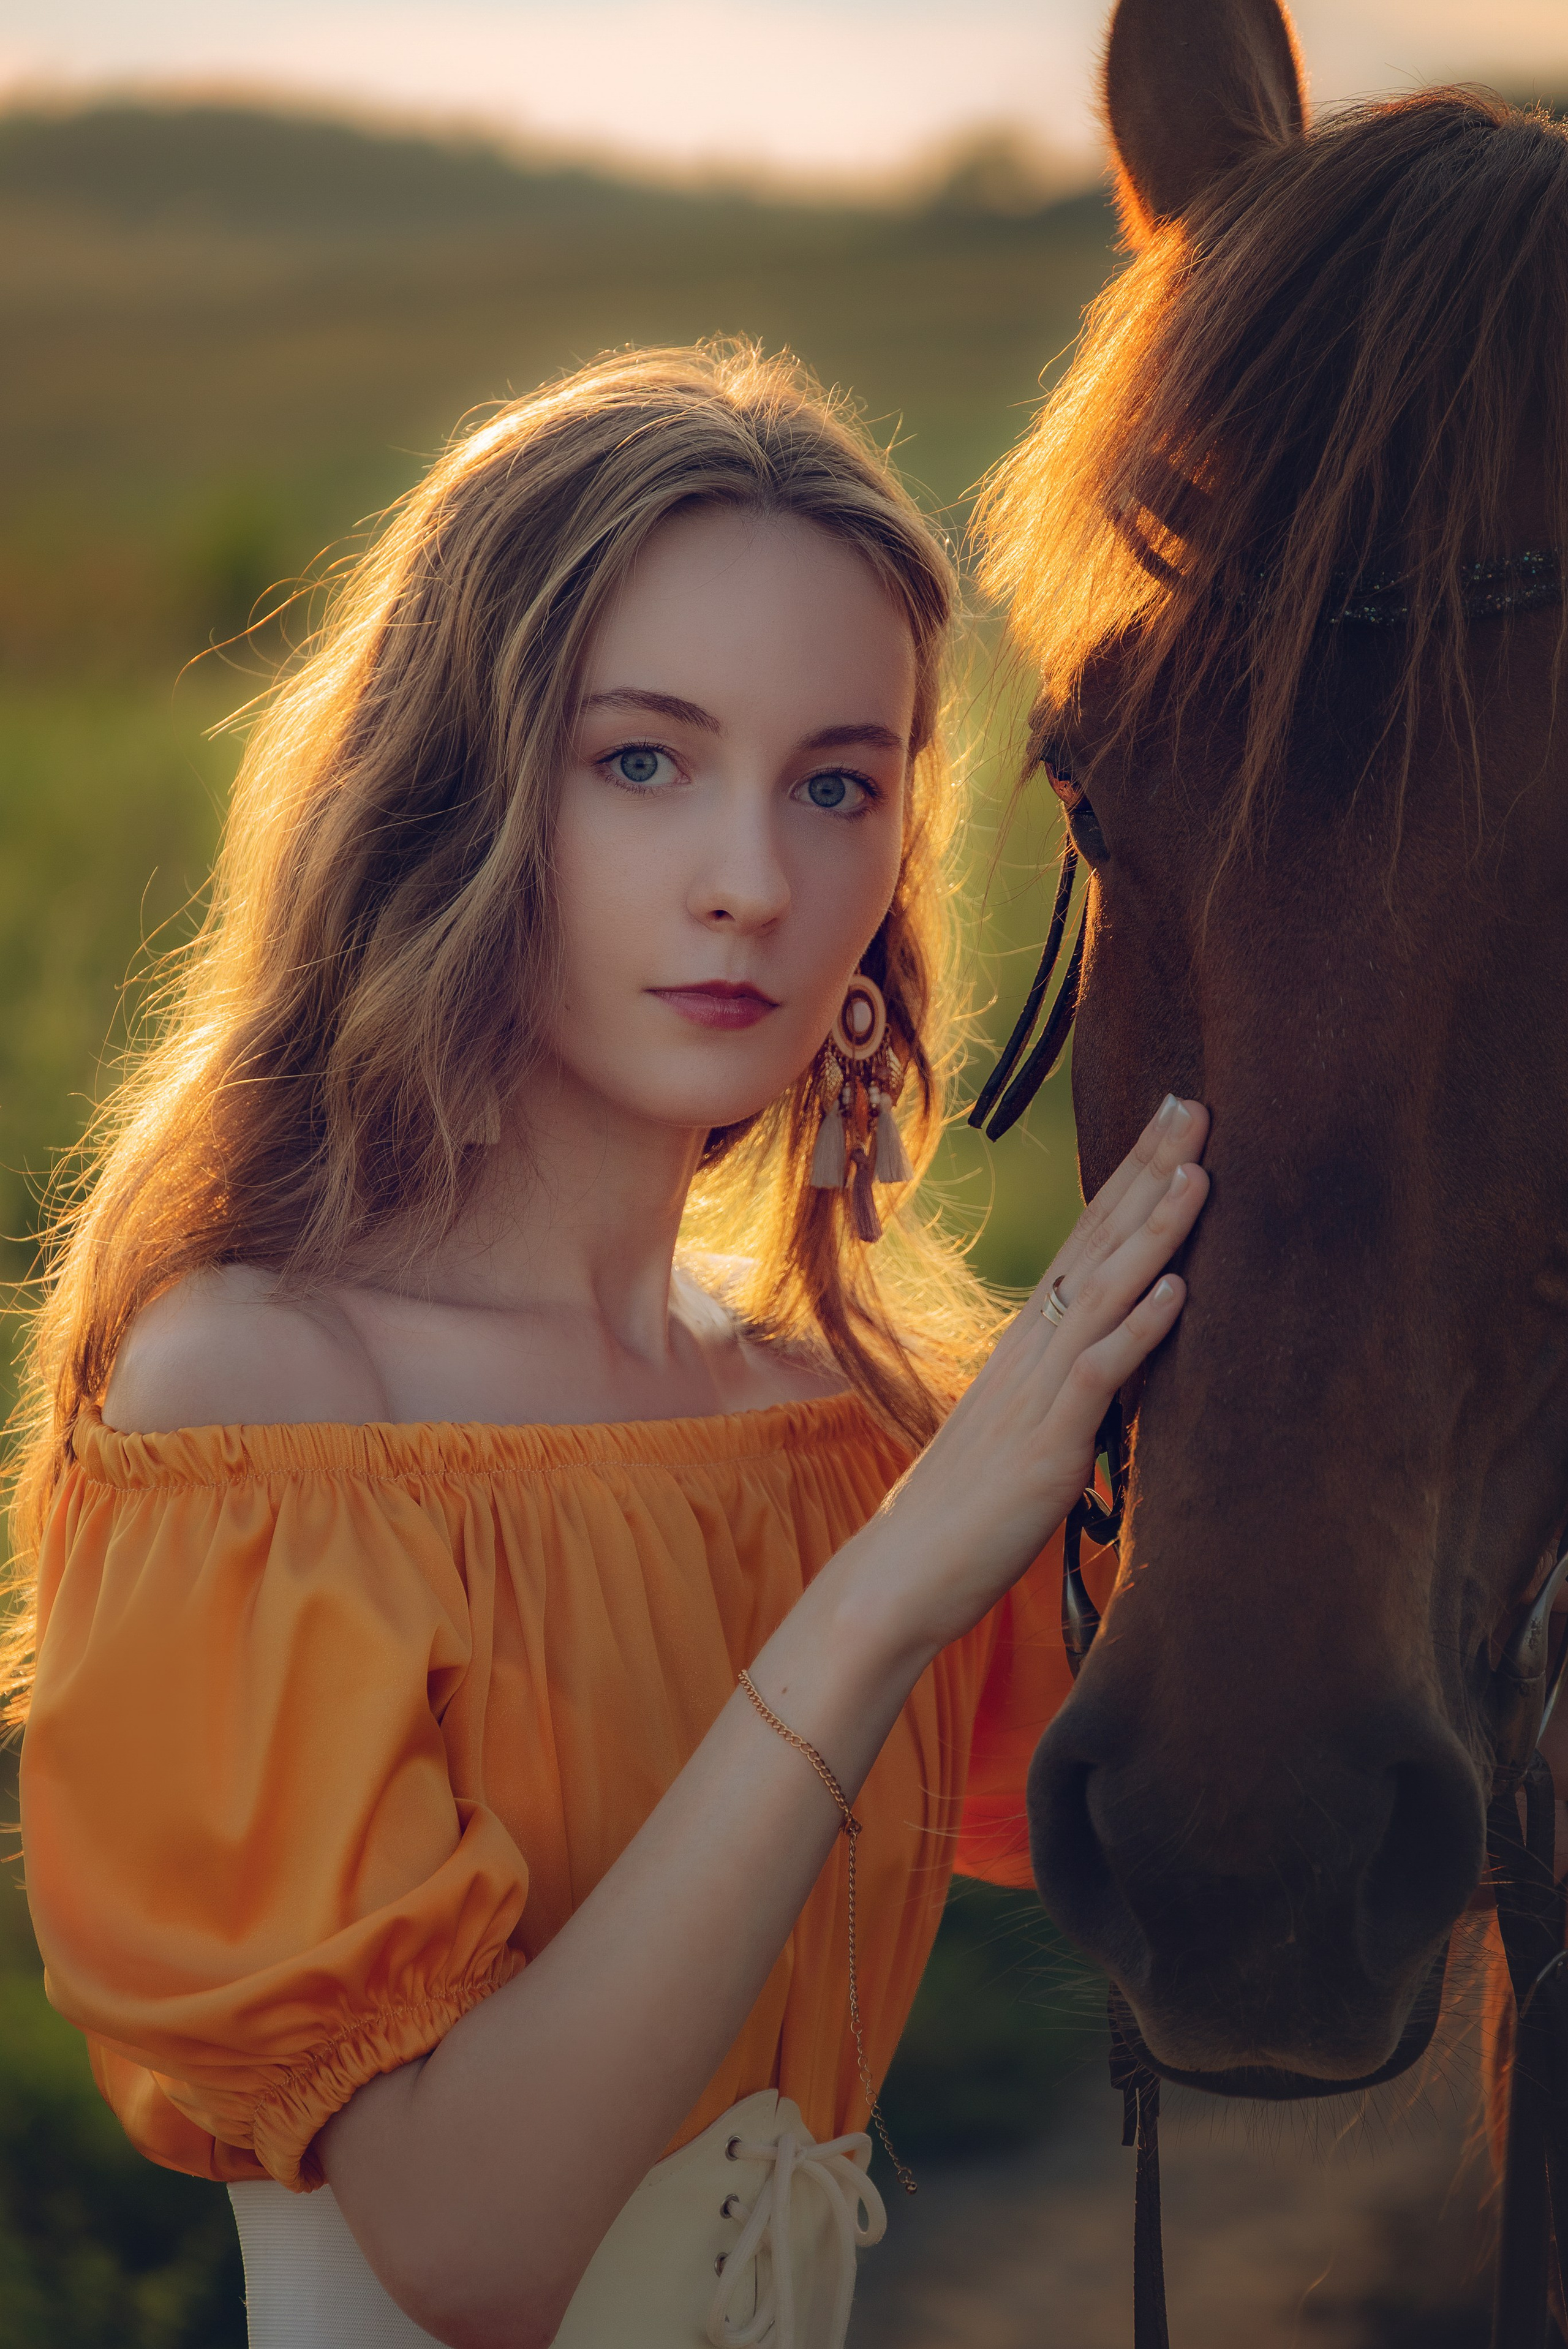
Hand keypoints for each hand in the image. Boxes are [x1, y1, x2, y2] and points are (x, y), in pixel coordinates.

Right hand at [858, 1093, 1210, 1656]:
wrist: (899, 1577)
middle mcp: (1032, 1352)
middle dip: (1148, 1172)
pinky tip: (1175, 1291)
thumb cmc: (963, 1516)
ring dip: (1153, 1232)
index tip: (1169, 1124)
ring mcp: (1038, 1393)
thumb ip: (1070, 1395)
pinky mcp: (1046, 1444)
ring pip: (1103, 1293)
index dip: (1130, 1180)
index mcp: (1029, 1345)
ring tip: (1198, 1173)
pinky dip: (1139, 1329)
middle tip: (1191, 1103)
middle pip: (1097, 1243)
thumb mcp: (1028, 1435)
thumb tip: (1116, 1370)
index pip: (1088, 1242)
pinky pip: (1099, 1375)